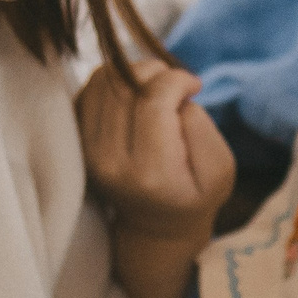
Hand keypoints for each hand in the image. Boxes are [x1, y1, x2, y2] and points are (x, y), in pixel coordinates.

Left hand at [76, 60, 236, 297]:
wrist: (154, 226)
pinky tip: (135, 93)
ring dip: (135, 72)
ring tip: (157, 86)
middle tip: (176, 84)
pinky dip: (115, 80)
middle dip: (156, 71)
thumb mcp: (220, 171)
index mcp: (150, 173)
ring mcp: (88, 151)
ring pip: (104, 81)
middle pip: (126, 86)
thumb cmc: (193, 195)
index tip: (194, 85)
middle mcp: (110, 162)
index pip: (153, 101)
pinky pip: (90, 89)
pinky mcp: (78, 141)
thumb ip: (201, 128)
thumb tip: (175, 95)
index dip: (177, 79)